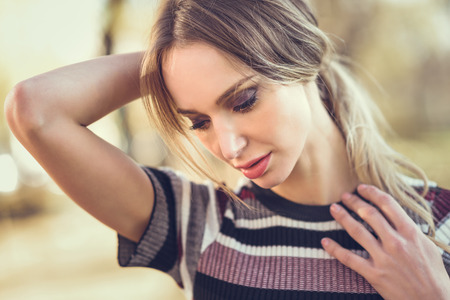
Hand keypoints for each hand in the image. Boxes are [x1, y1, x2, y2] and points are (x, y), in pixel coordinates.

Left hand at [321, 184, 449, 299]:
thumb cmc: (433, 274)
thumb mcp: (426, 246)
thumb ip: (409, 229)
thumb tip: (395, 215)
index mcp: (410, 233)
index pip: (387, 204)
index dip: (372, 193)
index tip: (361, 188)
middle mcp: (396, 243)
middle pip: (369, 214)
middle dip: (354, 202)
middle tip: (344, 196)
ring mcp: (383, 258)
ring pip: (357, 231)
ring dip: (342, 217)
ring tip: (333, 209)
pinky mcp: (374, 274)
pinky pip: (349, 258)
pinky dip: (334, 249)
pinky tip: (325, 241)